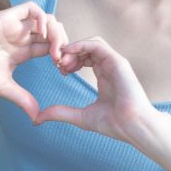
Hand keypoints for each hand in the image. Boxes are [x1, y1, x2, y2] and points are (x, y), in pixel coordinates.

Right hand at [0, 1, 66, 120]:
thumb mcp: (4, 88)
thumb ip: (22, 99)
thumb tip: (37, 118)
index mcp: (24, 51)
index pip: (51, 48)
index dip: (61, 57)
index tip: (64, 71)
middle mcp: (22, 37)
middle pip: (53, 32)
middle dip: (63, 44)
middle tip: (63, 61)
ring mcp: (16, 26)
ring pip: (46, 19)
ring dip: (56, 32)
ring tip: (55, 51)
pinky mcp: (7, 17)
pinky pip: (32, 8)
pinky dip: (42, 18)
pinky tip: (42, 34)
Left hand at [35, 36, 158, 143]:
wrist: (133, 127)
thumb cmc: (114, 124)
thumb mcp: (80, 117)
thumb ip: (61, 113)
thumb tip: (37, 118)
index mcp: (104, 76)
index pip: (84, 58)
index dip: (69, 60)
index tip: (59, 70)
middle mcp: (109, 67)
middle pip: (86, 48)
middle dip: (69, 53)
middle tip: (57, 64)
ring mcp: (114, 63)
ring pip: (91, 43)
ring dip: (73, 48)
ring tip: (62, 60)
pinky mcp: (118, 62)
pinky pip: (97, 45)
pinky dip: (82, 45)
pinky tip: (70, 54)